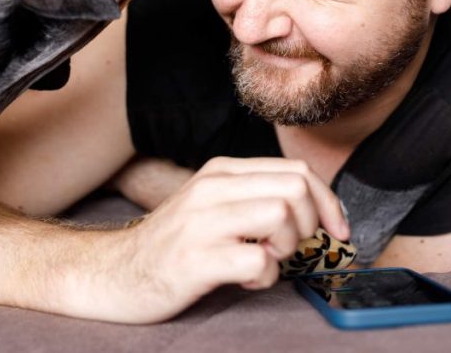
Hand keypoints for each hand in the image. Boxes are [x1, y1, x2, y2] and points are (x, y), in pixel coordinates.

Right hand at [80, 156, 349, 322]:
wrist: (114, 273)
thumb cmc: (173, 245)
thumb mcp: (211, 205)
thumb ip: (253, 197)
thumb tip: (313, 207)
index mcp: (220, 171)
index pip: (296, 171)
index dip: (328, 202)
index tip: (335, 231)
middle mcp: (211, 188)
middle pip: (295, 189)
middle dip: (308, 226)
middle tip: (286, 249)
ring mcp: (201, 222)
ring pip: (280, 216)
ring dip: (286, 249)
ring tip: (263, 261)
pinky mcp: (195, 259)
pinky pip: (259, 261)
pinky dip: (264, 277)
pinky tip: (244, 279)